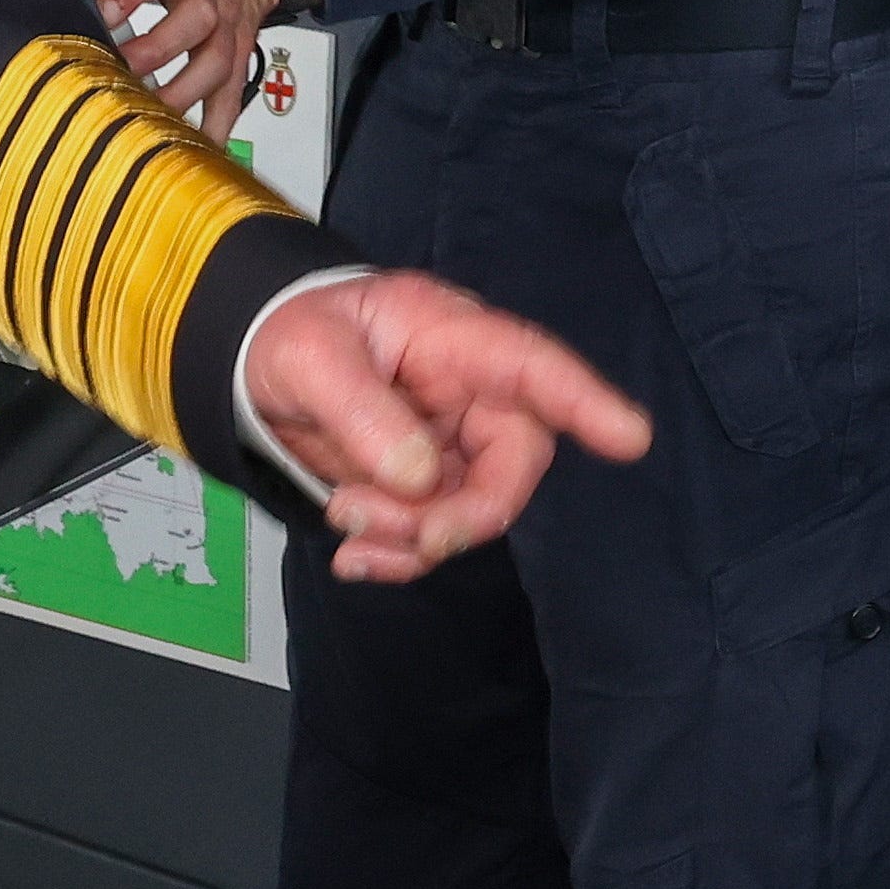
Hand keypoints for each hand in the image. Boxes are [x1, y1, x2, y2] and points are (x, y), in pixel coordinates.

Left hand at [73, 0, 279, 115]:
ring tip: (152, 116)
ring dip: (185, 91)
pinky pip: (234, 88)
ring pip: (218, 58)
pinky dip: (218, 120)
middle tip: (125, 70)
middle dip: (160, 48)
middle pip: (195, 15)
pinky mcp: (241, 47)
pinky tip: (199, 145)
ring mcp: (228, 19)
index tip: (105, 12)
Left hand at [236, 266, 652, 578]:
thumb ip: (361, 412)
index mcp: (453, 339)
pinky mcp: (426, 485)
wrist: (258, 359)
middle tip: (406, 532)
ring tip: (346, 519)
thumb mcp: (309, 357)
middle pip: (513, 462)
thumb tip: (418, 476)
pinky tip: (355, 558)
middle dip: (466, 513)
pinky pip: (434, 534)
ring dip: (416, 537)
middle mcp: (468, 392)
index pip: (533, 367)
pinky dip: (399, 557)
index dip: (585, 403)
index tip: (632, 439)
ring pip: (472, 510)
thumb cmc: (291, 330)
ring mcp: (452, 442)